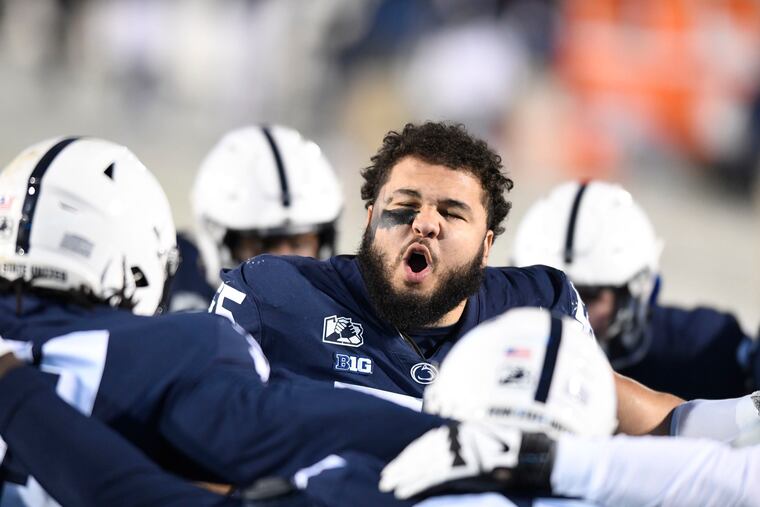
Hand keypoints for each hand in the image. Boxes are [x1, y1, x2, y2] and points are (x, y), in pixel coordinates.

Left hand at [379, 422, 554, 499]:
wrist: (539, 455)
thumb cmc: (515, 452)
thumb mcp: (486, 444)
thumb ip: (465, 447)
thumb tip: (446, 456)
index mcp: (463, 429)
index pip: (429, 441)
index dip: (411, 454)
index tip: (397, 464)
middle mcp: (460, 436)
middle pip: (423, 451)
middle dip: (402, 465)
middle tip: (386, 477)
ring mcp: (464, 450)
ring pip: (424, 463)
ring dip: (404, 475)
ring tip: (389, 485)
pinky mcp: (468, 467)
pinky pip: (435, 476)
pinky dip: (417, 483)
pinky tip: (403, 492)